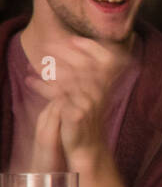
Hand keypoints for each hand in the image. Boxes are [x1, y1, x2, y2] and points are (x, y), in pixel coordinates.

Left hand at [23, 35, 123, 167]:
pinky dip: (42, 86)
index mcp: (105, 86)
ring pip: (68, 78)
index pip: (106, 59)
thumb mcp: (89, 96)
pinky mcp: (75, 114)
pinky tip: (31, 82)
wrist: (88, 147)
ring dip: (49, 68)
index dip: (91, 47)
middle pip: (84, 64)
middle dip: (64, 52)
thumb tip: (74, 55)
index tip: (74, 39)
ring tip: (34, 64)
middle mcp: (99, 92)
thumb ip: (85, 77)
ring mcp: (88, 103)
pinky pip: (57, 94)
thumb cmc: (85, 120)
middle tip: (46, 46)